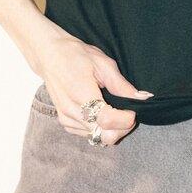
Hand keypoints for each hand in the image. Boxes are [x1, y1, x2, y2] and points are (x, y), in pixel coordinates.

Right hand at [33, 28, 154, 146]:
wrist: (49, 55)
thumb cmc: (76, 55)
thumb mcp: (102, 63)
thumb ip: (121, 85)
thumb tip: (142, 98)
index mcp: (81, 93)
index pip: (106, 120)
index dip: (125, 120)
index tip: (133, 110)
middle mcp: (71, 110)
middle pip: (102, 135)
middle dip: (120, 128)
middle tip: (128, 112)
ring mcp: (66, 118)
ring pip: (96, 137)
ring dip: (111, 129)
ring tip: (116, 110)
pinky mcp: (64, 122)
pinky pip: (87, 134)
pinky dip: (99, 128)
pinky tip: (102, 113)